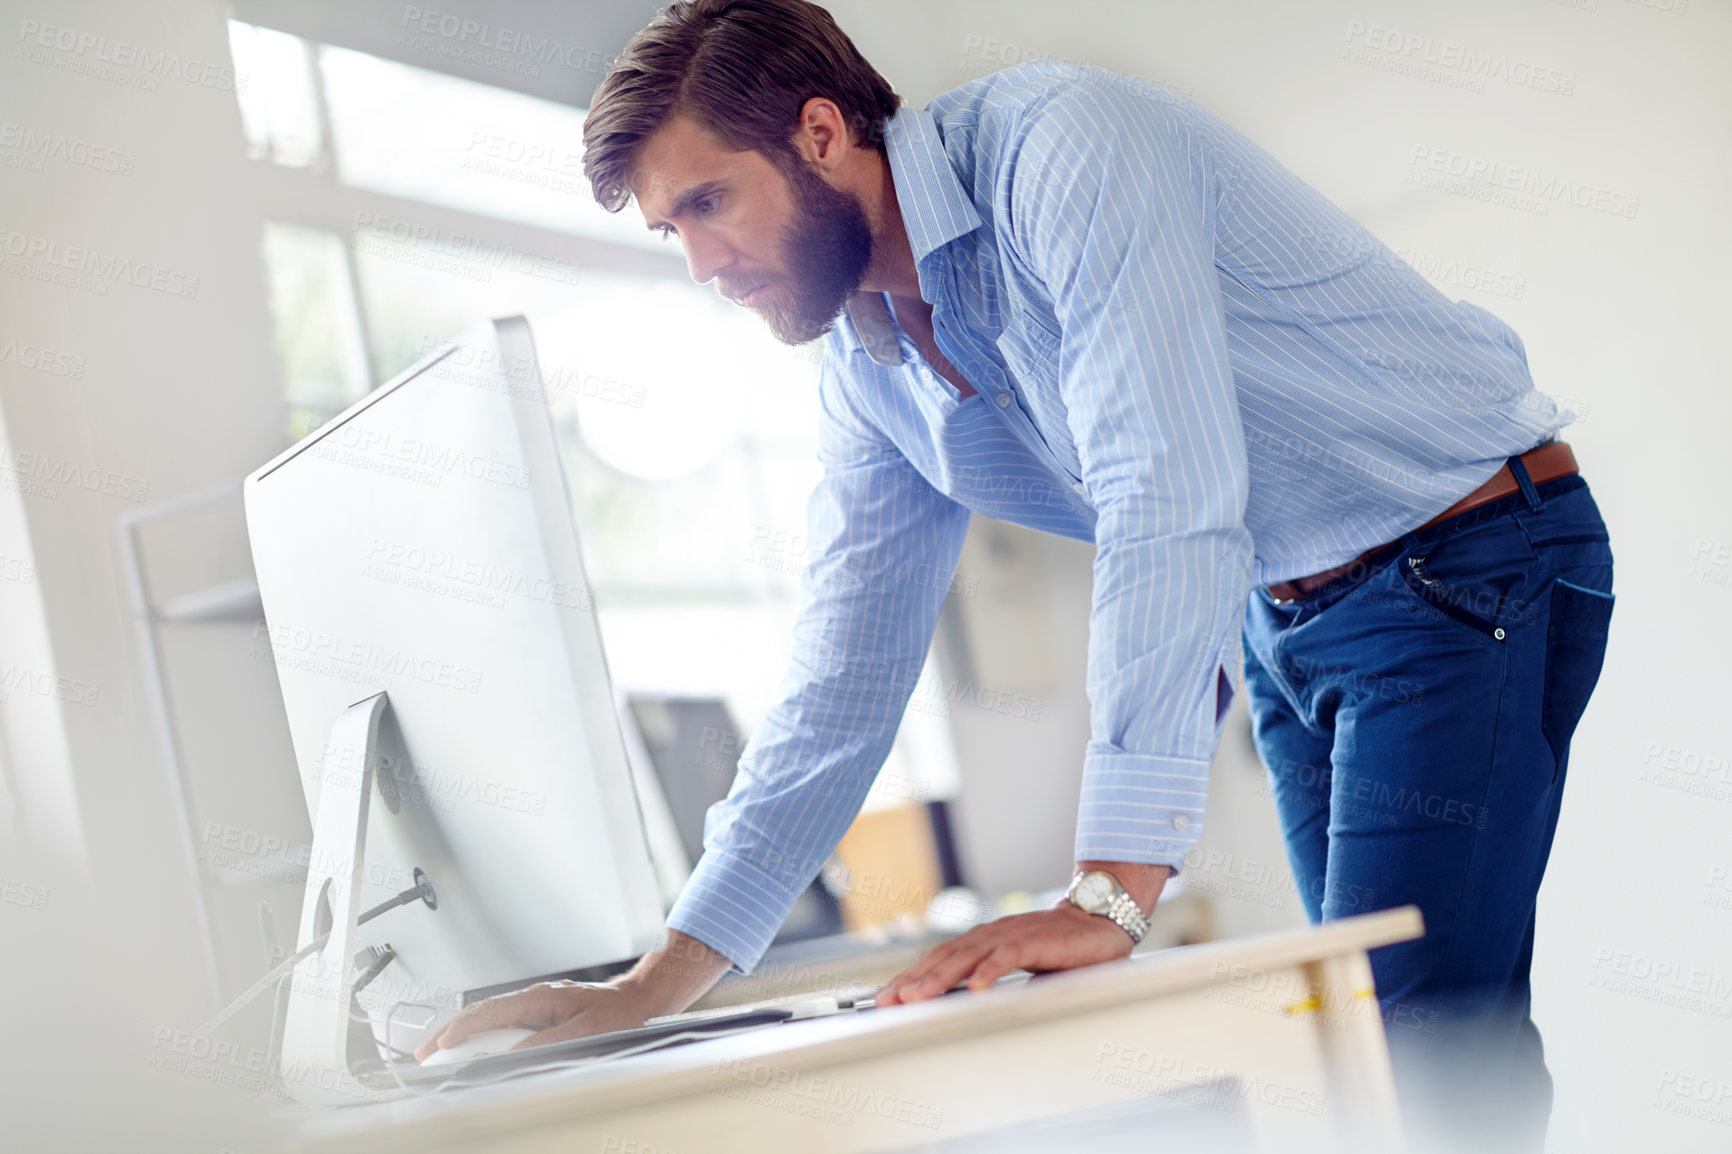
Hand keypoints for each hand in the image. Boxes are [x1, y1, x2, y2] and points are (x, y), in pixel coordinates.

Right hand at [412, 980, 650, 1061]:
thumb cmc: (617, 1013)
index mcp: (540, 998)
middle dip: (450, 1032)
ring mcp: (535, 1006)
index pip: (490, 1012)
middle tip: (425, 1054)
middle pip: (482, 1015)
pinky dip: (484, 1038)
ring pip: (490, 1020)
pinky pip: (505, 1025)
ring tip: (440, 1055)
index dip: (461, 1029)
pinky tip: (473, 1051)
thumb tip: (513, 1054)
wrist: (638, 1000)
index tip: (440, 1045)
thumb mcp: (585, 1031)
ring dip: (464, 1036)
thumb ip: (547, 1043)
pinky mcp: (540, 1016)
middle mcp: (534, 999)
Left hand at [876, 904, 1134, 1005]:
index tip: (887, 998)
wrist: (1097, 921)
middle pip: (944, 958)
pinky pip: (1009, 956)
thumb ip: (991, 978)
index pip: (939, 959)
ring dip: (940, 978)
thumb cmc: (1057, 946)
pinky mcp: (1036, 940)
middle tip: (890, 1000)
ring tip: (918, 996)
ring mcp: (1012, 935)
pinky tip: (977, 987)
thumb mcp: (1016, 964)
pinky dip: (991, 971)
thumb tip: (962, 1003)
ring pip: (968, 957)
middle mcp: (991, 935)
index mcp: (983, 941)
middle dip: (914, 980)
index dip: (911, 977)